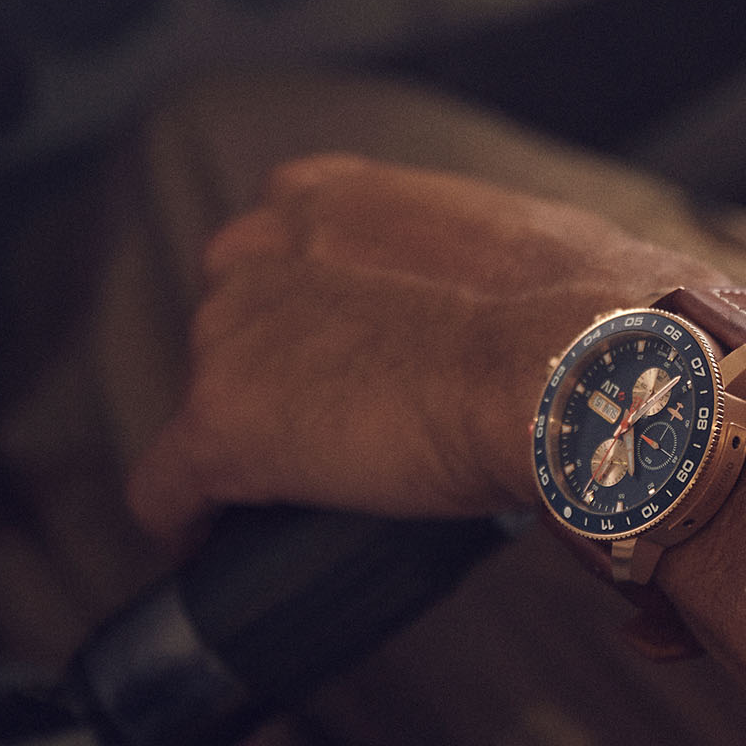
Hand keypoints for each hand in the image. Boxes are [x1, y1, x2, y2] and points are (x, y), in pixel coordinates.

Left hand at [126, 154, 728, 542]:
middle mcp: (254, 248)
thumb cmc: (579, 312)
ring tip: (312, 500)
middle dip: (281, 384)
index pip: (279, 266)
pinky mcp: (220, 429)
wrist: (576, 366)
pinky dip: (183, 522)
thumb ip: (463, 263)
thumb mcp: (509, 247)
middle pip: (235, 333)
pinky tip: (204, 547)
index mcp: (320, 198)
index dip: (311, 329)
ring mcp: (226, 337)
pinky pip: (166, 490)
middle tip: (353, 437)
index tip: (345, 372)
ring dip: (253, 451)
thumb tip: (499, 316)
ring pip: (213, 409)